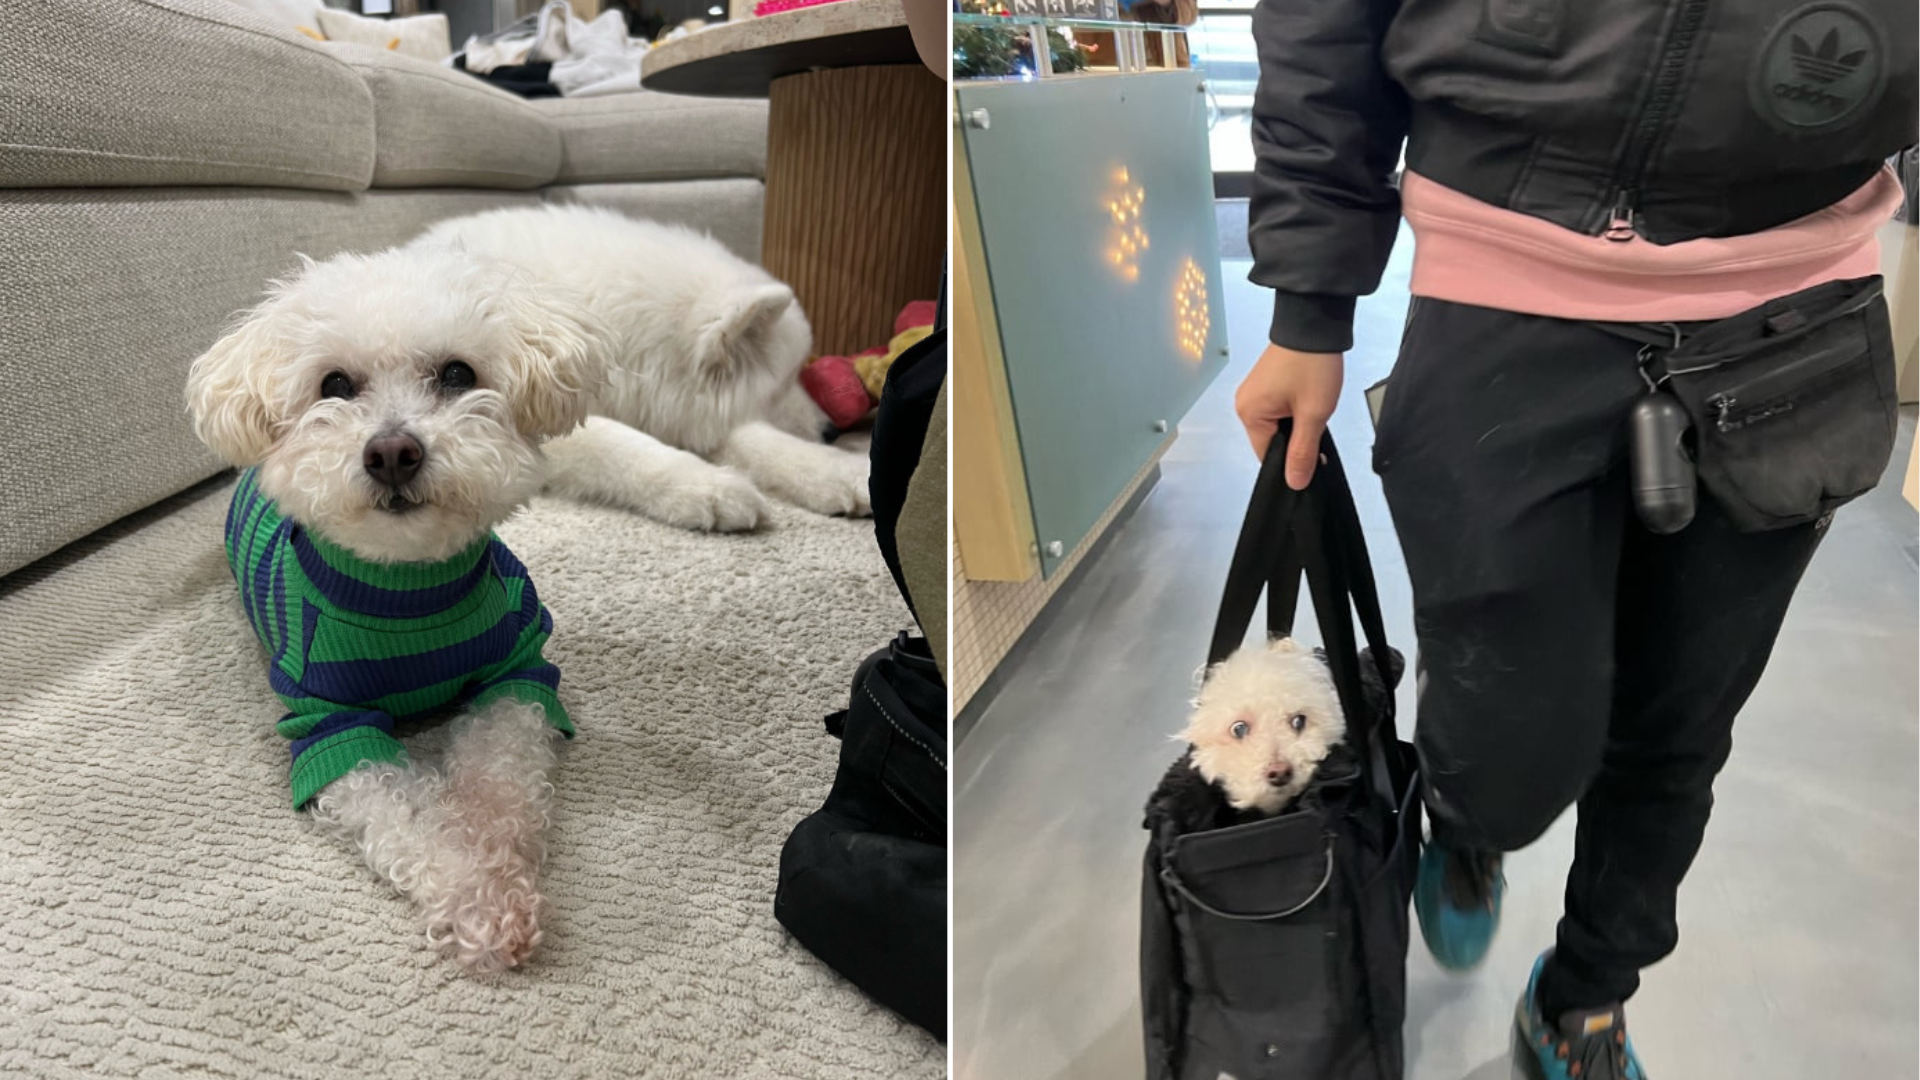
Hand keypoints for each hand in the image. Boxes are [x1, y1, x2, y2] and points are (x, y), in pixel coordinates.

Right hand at [1234, 343, 1343, 488]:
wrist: (1314, 324)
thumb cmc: (1312, 364)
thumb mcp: (1313, 414)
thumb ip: (1303, 452)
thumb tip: (1294, 483)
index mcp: (1250, 413)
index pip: (1267, 455)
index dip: (1291, 460)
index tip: (1313, 453)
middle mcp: (1245, 404)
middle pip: (1270, 441)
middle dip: (1295, 439)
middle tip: (1316, 421)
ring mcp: (1253, 394)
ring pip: (1275, 427)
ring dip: (1296, 424)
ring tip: (1312, 406)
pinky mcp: (1263, 385)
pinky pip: (1276, 411)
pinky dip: (1292, 412)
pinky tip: (1306, 400)